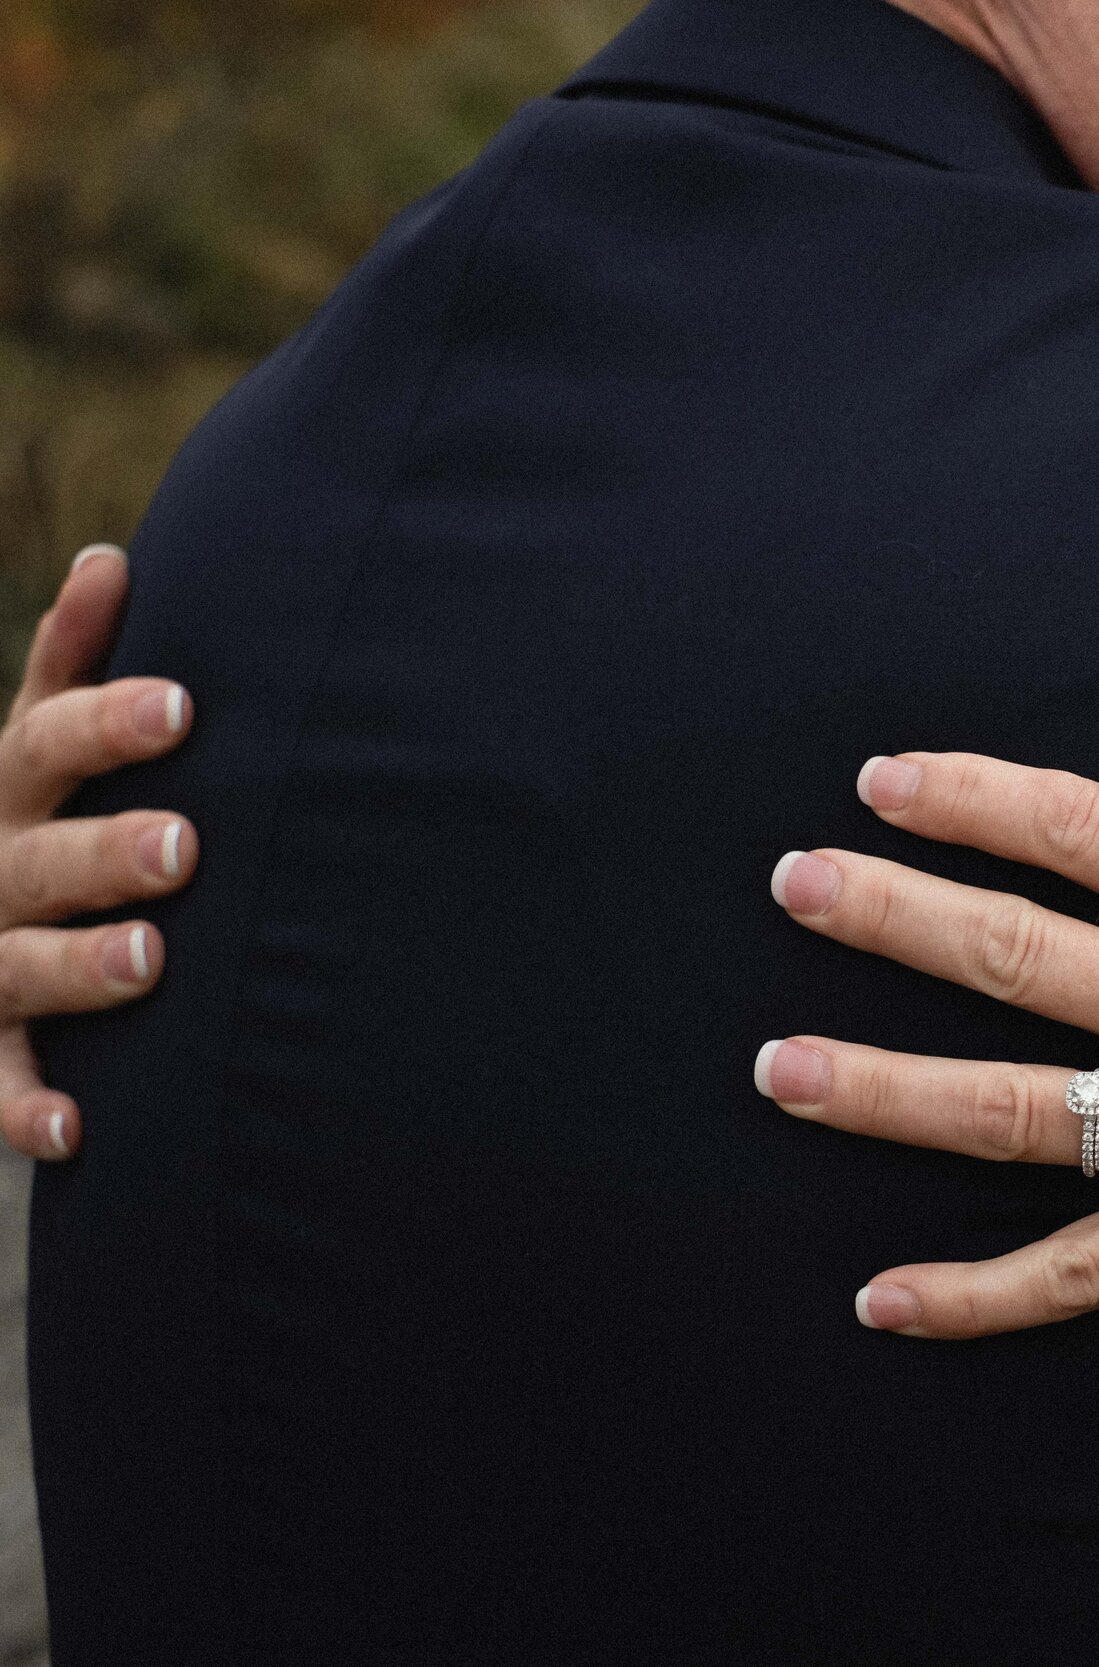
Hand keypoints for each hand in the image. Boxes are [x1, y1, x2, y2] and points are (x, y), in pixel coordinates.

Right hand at [0, 546, 197, 1159]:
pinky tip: (76, 1131)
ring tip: (150, 961)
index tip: (183, 706)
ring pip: (16, 967)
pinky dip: (26, 1110)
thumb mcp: (35, 745)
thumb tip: (112, 559)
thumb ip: (72, 659)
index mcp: (6, 790)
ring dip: (77, 966)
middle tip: (185, 844)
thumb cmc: (26, 816)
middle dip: (105, 850)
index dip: (106, 722)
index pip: (45, 740)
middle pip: (38, 857)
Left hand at [757, 651, 1098, 1338]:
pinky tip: (878, 1299)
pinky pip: (1075, 1275)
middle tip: (791, 885)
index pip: (1082, 829)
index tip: (888, 782)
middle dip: (884, 914)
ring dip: (881, 1087)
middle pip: (1013, 954)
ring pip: (1011, 1112)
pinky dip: (973, 1295)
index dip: (972, 797)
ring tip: (775, 1069)